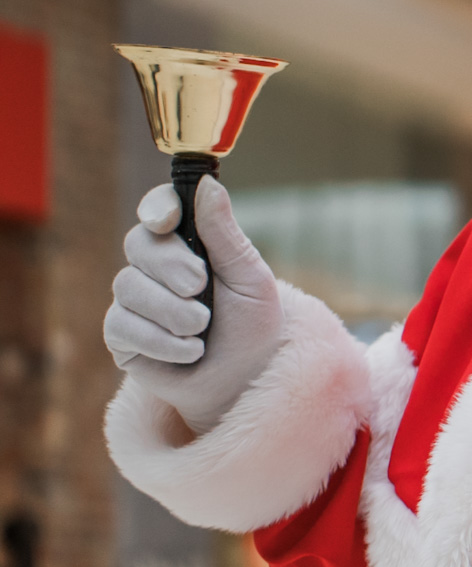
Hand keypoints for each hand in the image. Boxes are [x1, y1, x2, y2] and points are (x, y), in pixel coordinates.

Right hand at [102, 178, 282, 433]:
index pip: (160, 209)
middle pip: (139, 244)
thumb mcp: (250, 279)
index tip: (166, 221)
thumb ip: (225, 235)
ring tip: (202, 329)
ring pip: (128, 286)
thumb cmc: (253, 328)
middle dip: (171, 265)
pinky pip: (123, 326)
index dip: (157, 208)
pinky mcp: (122, 335)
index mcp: (190, 243)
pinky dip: (161, 341)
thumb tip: (207, 183)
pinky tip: (190, 352)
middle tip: (199, 285)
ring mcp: (135, 300)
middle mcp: (156, 266)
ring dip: (172, 310)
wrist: (246, 383)